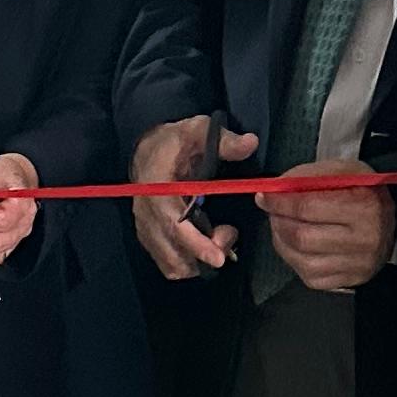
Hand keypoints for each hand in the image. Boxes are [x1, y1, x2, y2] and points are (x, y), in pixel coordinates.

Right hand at [132, 115, 261, 281]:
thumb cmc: (176, 143)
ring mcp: (145, 229)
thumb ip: (224, 141)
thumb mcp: (199, 131)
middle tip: (230, 232)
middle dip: (206, 254)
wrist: (146, 151)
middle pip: (173, 252)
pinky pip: (169, 263)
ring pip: (172, 264)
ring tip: (220, 235)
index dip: (195, 244)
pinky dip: (191, 261)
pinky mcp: (149, 238)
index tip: (219, 258)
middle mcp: (146, 214)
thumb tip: (251, 143)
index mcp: (156, 189)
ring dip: (200, 260)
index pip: (173, 223)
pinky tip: (207, 242)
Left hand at [260, 166, 395, 293]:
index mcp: (364, 207)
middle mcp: (363, 240)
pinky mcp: (349, 281)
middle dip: (278, 222)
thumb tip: (276, 188)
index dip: (280, 202)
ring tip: (281, 226)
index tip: (264, 196)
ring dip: (282, 241)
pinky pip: (310, 277)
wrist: (391, 224)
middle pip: (302, 237)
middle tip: (272, 212)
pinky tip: (295, 246)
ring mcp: (357, 265)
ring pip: (302, 260)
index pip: (308, 207)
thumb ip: (309, 176)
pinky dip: (294, 260)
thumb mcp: (343, 171)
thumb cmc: (363, 193)